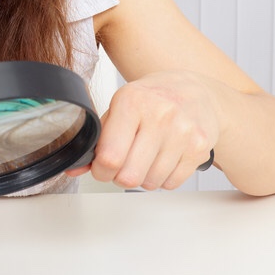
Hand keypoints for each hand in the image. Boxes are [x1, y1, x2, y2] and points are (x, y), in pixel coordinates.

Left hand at [69, 71, 218, 190]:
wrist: (194, 91)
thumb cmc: (152, 98)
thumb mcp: (119, 108)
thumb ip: (97, 139)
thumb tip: (74, 168)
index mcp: (132, 102)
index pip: (110, 155)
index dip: (100, 170)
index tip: (101, 167)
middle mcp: (160, 115)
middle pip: (129, 175)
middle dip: (119, 177)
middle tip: (121, 166)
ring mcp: (183, 132)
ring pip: (150, 182)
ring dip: (142, 178)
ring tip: (144, 158)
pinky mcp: (199, 148)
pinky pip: (171, 184)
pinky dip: (162, 179)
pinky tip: (162, 159)